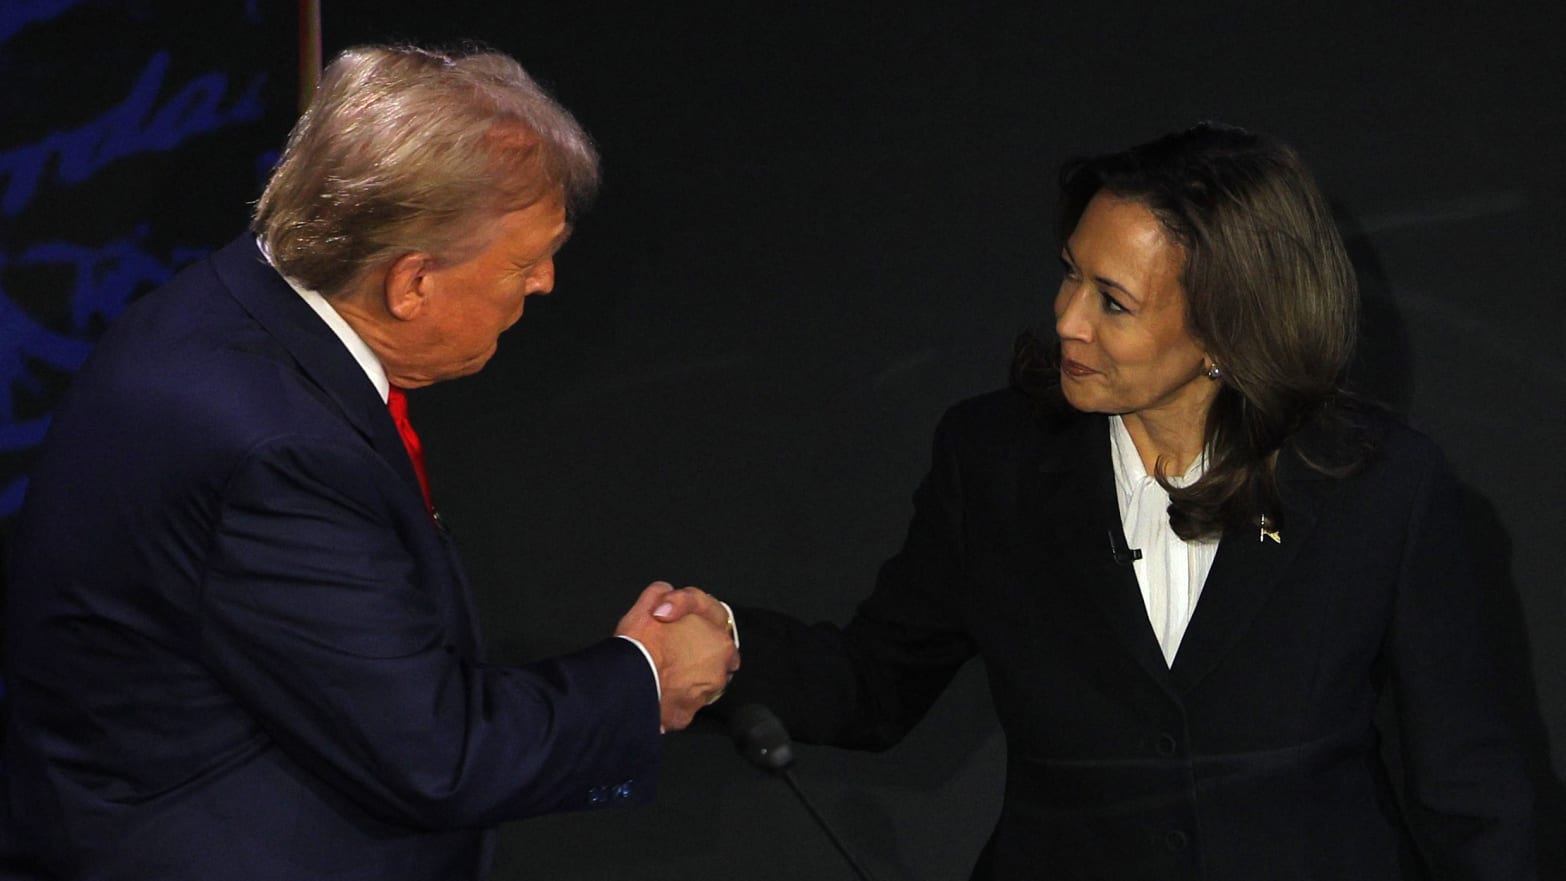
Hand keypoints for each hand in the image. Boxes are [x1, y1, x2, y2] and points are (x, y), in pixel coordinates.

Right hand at [615, 582, 739, 730]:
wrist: (627, 683)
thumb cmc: (642, 645)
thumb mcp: (650, 602)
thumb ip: (664, 594)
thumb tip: (665, 594)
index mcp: (718, 641)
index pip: (715, 628)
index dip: (691, 620)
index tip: (674, 625)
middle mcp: (718, 671)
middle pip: (710, 657)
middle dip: (693, 651)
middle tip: (669, 647)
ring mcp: (702, 697)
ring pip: (697, 683)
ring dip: (683, 677)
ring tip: (659, 670)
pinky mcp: (684, 716)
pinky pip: (680, 705)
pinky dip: (670, 699)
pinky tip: (654, 690)